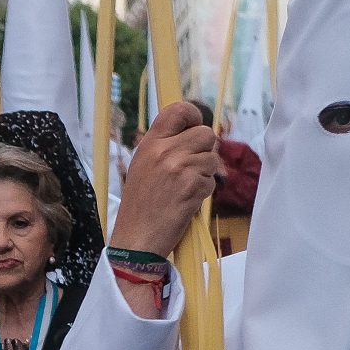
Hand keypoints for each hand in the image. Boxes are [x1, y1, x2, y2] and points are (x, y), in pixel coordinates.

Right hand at [109, 102, 221, 258]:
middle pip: (205, 133)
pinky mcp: (192, 185)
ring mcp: (179, 167)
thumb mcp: (142, 167)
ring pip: (213, 157)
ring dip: (206, 173)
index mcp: (149, 144)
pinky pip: (212, 180)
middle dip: (205, 149)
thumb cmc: (140, 206)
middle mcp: (164, 151)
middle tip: (193, 167)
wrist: (136, 238)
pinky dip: (204, 191)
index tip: (194, 125)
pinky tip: (187, 201)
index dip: (193, 115)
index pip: (177, 110)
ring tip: (186, 188)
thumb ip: (164, 148)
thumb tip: (193, 135)